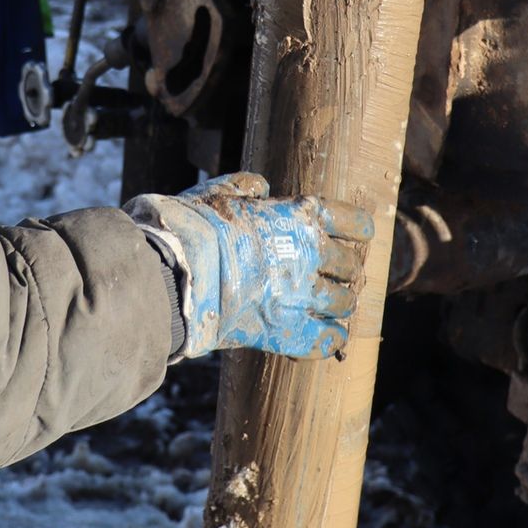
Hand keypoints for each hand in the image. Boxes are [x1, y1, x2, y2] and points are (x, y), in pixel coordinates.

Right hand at [127, 170, 373, 360]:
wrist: (173, 271)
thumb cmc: (192, 227)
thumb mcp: (218, 193)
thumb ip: (244, 187)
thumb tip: (260, 186)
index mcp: (299, 216)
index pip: (354, 222)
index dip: (354, 232)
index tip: (349, 237)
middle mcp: (309, 253)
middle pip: (350, 266)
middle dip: (342, 272)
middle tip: (329, 277)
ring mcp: (301, 295)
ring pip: (343, 304)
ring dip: (337, 306)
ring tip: (325, 309)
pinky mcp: (286, 331)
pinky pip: (326, 340)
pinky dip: (329, 339)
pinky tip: (325, 338)